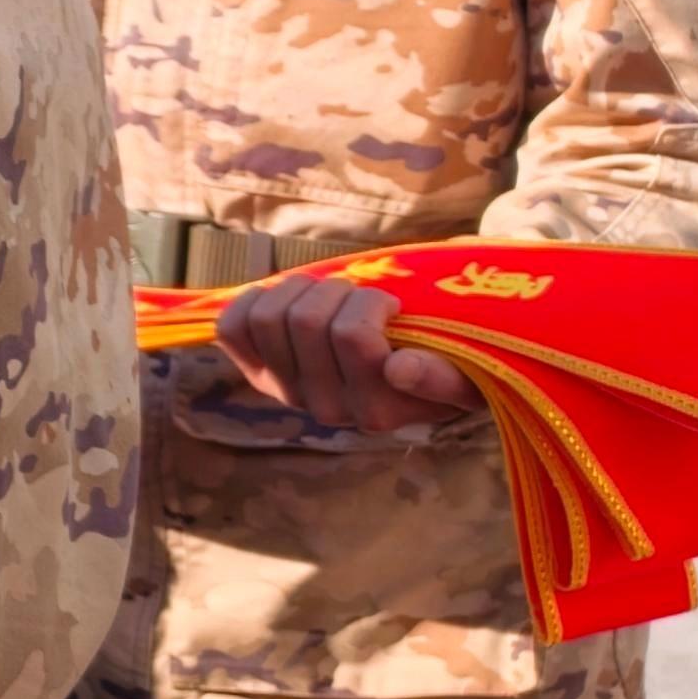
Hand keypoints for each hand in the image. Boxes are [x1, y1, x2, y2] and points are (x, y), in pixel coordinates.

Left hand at [214, 269, 479, 433]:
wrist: (410, 384)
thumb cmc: (446, 370)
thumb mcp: (463, 377)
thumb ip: (441, 377)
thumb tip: (399, 368)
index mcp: (377, 410)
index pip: (352, 336)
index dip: (370, 302)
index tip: (394, 305)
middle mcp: (327, 409)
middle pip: (306, 320)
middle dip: (338, 289)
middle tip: (361, 292)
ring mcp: (288, 393)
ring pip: (269, 317)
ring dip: (300, 288)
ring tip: (330, 292)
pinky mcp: (260, 375)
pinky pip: (234, 330)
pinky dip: (255, 300)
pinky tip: (287, 297)